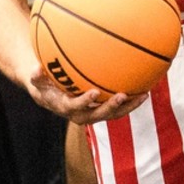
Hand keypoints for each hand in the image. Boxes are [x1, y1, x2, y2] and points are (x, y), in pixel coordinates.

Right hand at [26, 64, 146, 124]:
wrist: (49, 91)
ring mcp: (92, 112)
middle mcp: (80, 113)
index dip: (84, 102)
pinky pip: (118, 105)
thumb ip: (36, 75)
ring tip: (144, 95)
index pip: (74, 108)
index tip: (94, 92)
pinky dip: (132, 98)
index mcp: (64, 106)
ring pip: (112, 113)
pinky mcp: (102, 107)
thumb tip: (36, 68)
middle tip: (122, 96)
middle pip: (97, 115)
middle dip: (110, 108)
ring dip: (128, 106)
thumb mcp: (36, 77)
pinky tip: (147, 85)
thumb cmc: (44, 80)